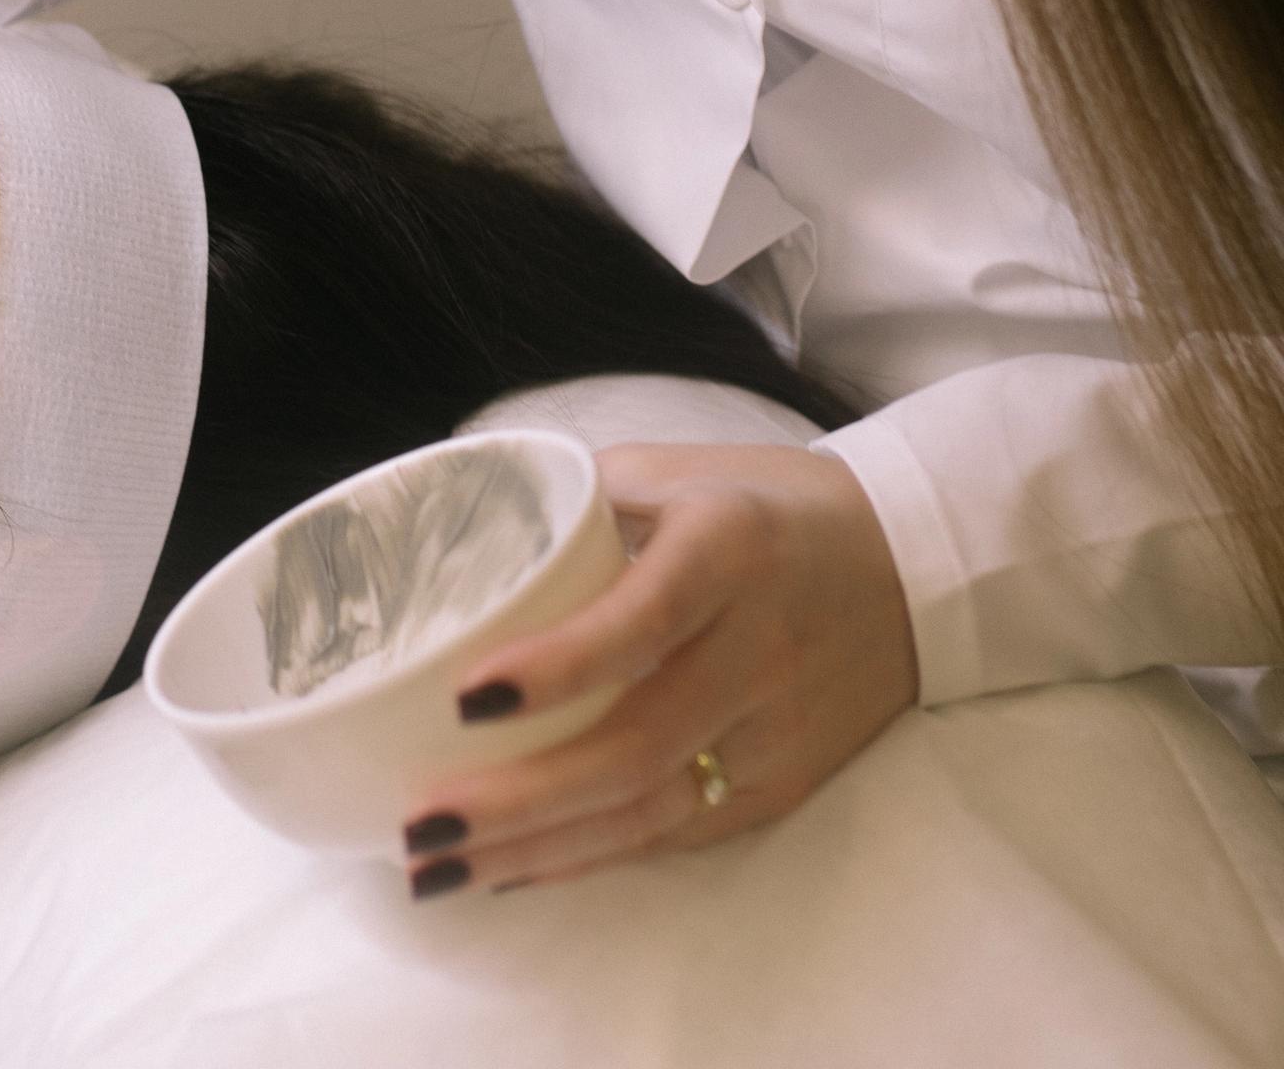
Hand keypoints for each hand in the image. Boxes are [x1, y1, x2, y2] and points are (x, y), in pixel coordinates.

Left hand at [398, 445, 918, 896]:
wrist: (916, 564)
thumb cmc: (764, 505)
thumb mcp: (675, 469)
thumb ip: (574, 499)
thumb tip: (458, 527)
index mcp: (726, 549)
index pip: (641, 619)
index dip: (557, 666)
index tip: (466, 697)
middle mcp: (757, 647)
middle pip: (636, 744)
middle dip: (520, 796)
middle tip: (420, 823)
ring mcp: (777, 728)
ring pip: (651, 807)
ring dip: (539, 847)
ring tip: (439, 868)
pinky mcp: (785, 783)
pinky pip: (678, 833)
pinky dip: (592, 854)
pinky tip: (515, 867)